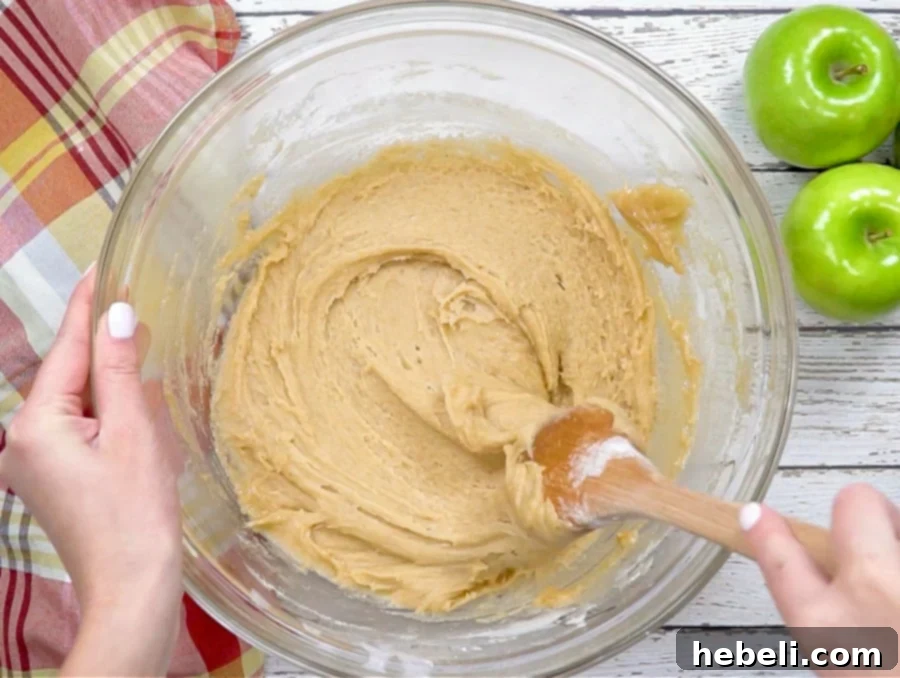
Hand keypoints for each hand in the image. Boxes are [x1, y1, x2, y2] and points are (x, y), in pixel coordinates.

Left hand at [0, 267, 182, 676]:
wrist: (132, 588)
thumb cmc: (136, 514)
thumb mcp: (134, 433)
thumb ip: (121, 370)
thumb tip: (118, 315)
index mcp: (37, 424)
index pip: (68, 348)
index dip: (88, 305)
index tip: (101, 266)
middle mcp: (23, 440)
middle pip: (69, 374)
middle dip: (102, 342)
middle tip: (137, 305)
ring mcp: (35, 463)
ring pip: (76, 401)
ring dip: (108, 378)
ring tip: (141, 348)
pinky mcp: (54, 480)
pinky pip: (78, 427)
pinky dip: (106, 410)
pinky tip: (132, 402)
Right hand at [742, 484, 899, 674]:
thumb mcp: (844, 664)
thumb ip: (835, 626)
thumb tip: (820, 585)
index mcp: (830, 628)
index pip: (781, 558)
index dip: (769, 534)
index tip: (759, 516)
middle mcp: (875, 590)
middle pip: (857, 502)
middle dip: (866, 515)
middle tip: (881, 549)